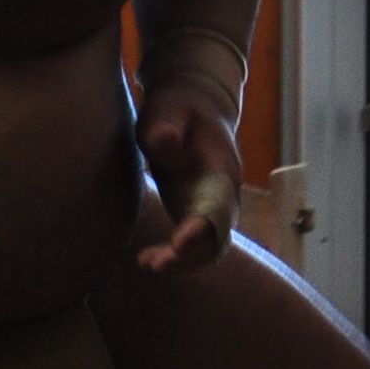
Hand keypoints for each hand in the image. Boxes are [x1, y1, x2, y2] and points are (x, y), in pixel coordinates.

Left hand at [135, 81, 240, 273]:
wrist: (194, 104)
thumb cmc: (178, 106)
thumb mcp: (167, 108)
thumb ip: (166, 125)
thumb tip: (165, 142)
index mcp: (221, 167)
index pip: (219, 204)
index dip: (203, 227)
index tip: (180, 242)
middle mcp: (224, 193)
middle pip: (218, 237)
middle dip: (191, 256)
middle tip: (156, 264)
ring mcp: (212, 205)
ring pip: (209, 247)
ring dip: (182, 263)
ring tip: (147, 263)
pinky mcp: (195, 211)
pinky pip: (193, 244)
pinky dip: (174, 257)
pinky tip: (145, 258)